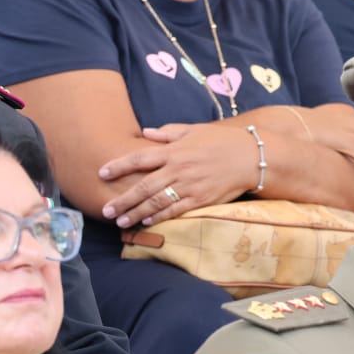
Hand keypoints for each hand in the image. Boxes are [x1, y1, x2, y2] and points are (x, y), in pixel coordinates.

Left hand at [96, 122, 257, 227]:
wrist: (252, 157)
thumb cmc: (220, 140)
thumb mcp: (193, 130)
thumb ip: (168, 132)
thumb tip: (145, 132)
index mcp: (173, 151)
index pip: (139, 158)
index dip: (118, 166)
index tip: (101, 173)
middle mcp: (178, 169)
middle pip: (143, 187)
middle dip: (123, 200)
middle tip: (105, 211)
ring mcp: (190, 186)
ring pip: (157, 203)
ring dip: (136, 213)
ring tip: (120, 222)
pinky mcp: (201, 200)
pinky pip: (176, 210)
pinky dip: (160, 218)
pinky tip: (147, 223)